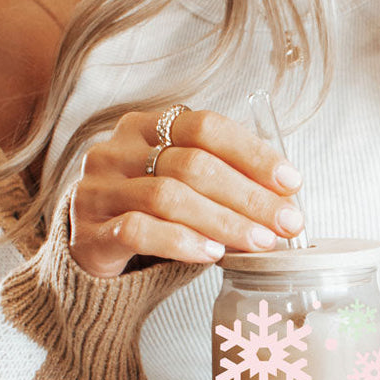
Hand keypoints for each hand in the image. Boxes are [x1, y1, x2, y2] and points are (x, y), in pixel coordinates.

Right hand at [69, 107, 304, 278]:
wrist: (90, 251)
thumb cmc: (150, 214)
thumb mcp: (184, 187)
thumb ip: (225, 183)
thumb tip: (285, 200)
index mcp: (146, 127)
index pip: (205, 126)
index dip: (252, 152)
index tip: (291, 180)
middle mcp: (117, 150)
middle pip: (192, 164)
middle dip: (248, 195)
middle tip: (286, 221)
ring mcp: (99, 189)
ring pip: (168, 197)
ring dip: (224, 221)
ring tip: (259, 241)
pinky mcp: (88, 232)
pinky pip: (139, 230)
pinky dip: (182, 241)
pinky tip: (212, 253)